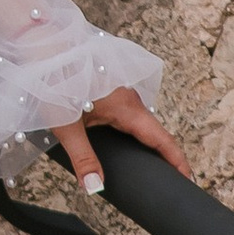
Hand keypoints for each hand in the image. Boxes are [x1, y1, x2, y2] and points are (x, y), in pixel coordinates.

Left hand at [46, 86, 189, 197]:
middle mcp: (129, 99)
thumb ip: (83, 158)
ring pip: (140, 124)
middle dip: (164, 155)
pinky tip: (122, 144)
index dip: (177, 161)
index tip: (189, 179)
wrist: (44, 47)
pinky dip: (132, 134)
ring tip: (150, 166)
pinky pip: (127, 117)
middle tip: (172, 179)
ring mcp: (120, 93)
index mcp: (127, 107)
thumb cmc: (55, 80)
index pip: (162, 139)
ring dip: (147, 143)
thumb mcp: (67, 125)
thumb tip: (96, 187)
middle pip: (154, 132)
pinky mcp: (108, 91)